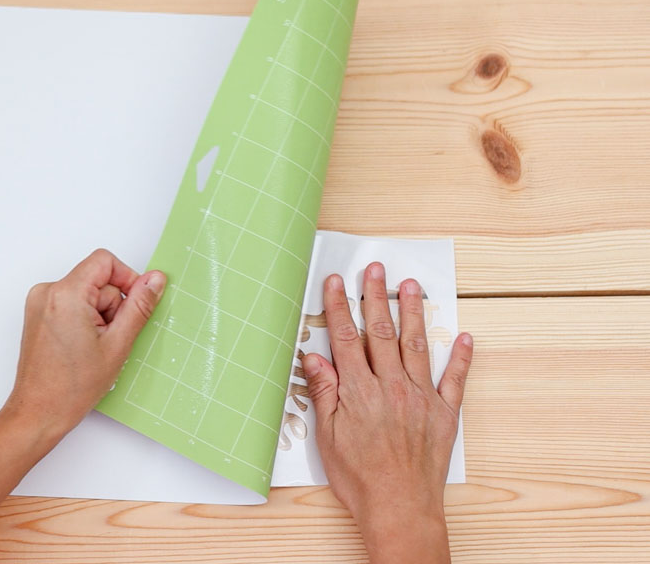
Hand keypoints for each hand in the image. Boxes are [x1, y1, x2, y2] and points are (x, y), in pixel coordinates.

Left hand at [2, 249, 166, 448]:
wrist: (38, 412)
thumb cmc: (71, 387)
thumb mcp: (117, 344)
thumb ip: (139, 306)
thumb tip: (154, 280)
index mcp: (66, 294)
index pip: (105, 261)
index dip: (127, 279)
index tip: (134, 304)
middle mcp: (47, 292)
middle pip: (97, 280)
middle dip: (111, 306)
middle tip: (109, 339)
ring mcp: (39, 303)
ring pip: (86, 293)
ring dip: (99, 315)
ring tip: (93, 346)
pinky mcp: (38, 313)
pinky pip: (72, 303)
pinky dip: (84, 319)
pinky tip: (83, 346)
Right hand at [302, 262, 472, 563]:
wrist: (399, 508)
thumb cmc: (361, 478)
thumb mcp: (327, 437)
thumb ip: (324, 392)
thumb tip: (314, 359)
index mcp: (359, 391)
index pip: (346, 338)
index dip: (339, 307)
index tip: (337, 283)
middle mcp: (391, 386)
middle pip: (380, 332)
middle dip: (375, 297)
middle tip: (374, 270)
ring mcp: (420, 397)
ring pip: (416, 344)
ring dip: (413, 312)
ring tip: (411, 286)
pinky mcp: (444, 413)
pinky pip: (455, 378)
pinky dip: (461, 356)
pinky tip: (464, 336)